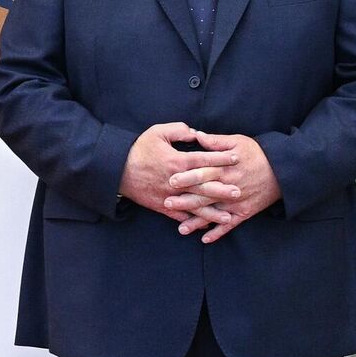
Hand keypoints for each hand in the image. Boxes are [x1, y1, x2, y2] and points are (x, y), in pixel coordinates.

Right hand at [120, 123, 237, 217]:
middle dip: (222, 189)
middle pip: (204, 185)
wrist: (115, 169)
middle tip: (239, 191)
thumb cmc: (137, 149)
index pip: (205, 160)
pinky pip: (178, 215)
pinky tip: (203, 226)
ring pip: (194, 205)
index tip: (237, 158)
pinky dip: (191, 221)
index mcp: (177, 161)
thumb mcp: (156, 132)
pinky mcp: (160, 205)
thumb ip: (178, 130)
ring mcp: (169, 195)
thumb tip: (195, 133)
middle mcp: (176, 180)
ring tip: (228, 216)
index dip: (222, 158)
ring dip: (212, 212)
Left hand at [162, 132, 279, 242]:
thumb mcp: (238, 142)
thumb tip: (196, 135)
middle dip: (185, 200)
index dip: (186, 177)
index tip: (170, 180)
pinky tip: (204, 240)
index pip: (202, 173)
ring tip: (181, 229)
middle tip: (167, 203)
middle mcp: (229, 187)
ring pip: (213, 213)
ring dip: (197, 222)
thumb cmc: (258, 153)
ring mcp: (237, 202)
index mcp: (225, 169)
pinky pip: (230, 225)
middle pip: (204, 195)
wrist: (285, 170)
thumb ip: (215, 141)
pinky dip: (218, 233)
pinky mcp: (245, 212)